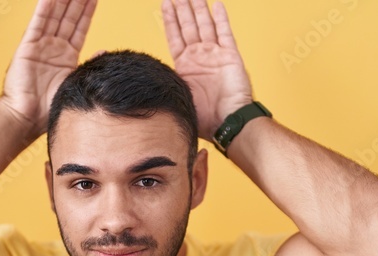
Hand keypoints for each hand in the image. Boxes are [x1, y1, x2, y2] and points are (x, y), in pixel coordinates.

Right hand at [0, 0, 96, 138]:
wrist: (28, 118)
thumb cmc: (48, 108)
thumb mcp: (74, 82)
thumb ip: (88, 65)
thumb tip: (104, 51)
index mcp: (65, 57)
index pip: (79, 28)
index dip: (87, 11)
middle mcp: (53, 48)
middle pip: (68, 17)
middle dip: (78, 1)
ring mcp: (40, 46)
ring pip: (55, 16)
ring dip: (63, 0)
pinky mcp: (28, 47)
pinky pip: (38, 23)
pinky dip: (44, 8)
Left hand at [161, 0, 253, 139]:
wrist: (226, 123)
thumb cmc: (204, 117)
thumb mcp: (178, 97)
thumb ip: (168, 84)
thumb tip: (147, 82)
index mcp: (185, 66)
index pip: (175, 36)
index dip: (170, 20)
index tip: (166, 4)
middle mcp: (199, 57)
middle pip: (188, 26)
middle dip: (183, 9)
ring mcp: (215, 55)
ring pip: (205, 25)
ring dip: (199, 8)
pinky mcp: (230, 56)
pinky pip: (225, 33)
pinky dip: (221, 18)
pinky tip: (216, 5)